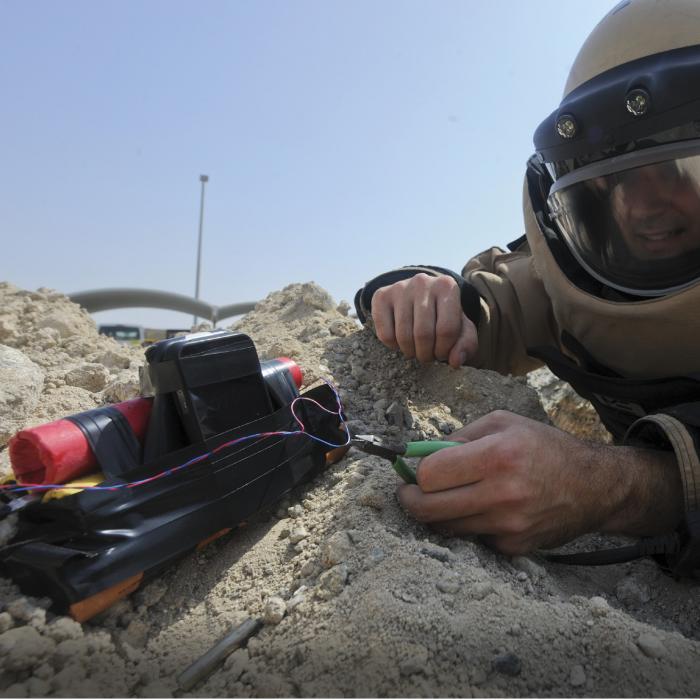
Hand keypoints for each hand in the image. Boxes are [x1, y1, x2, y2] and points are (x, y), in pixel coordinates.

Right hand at [371, 273, 476, 368]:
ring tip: (415, 350)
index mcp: (447, 286)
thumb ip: (466, 344)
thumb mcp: (461, 328)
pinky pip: (385, 334)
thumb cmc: (443, 316)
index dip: (444, 350)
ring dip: (410, 352)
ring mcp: (400, 287)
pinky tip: (400, 340)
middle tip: (427, 356)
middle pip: (423, 334)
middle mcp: (423, 282)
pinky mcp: (381, 296)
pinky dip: (393, 346)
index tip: (442, 354)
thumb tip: (455, 361)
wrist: (417, 296)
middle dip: (426, 354)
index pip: (447, 329)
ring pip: (403, 336)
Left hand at [397, 410, 682, 554]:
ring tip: (444, 497)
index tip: (411, 472)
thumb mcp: (502, 423)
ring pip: (446, 527)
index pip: (430, 474)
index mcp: (498, 455)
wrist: (596, 486)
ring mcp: (509, 525)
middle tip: (408, 493)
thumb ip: (458, 437)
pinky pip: (472, 539)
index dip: (415, 473)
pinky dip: (468, 525)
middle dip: (410, 500)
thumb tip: (418, 454)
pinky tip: (481, 509)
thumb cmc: (544, 447)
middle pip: (429, 509)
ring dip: (436, 514)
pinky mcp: (515, 548)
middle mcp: (503, 493)